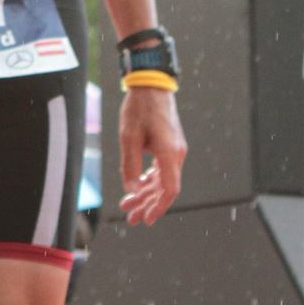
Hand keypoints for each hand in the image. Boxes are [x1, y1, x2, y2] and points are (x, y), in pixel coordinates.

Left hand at [119, 85, 187, 224]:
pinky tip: (139, 186)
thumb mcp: (128, 137)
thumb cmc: (139, 109)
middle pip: (165, 189)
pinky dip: (150, 180)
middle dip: (148, 205)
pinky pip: (163, 169)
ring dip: (147, 194)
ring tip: (129, 205)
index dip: (158, 207)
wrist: (151, 86)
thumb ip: (130, 165)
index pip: (169, 190)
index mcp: (170, 153)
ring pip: (163, 180)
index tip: (147, 219)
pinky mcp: (170, 146)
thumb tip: (132, 189)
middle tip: (132, 218)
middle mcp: (176, 154)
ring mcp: (175, 150)